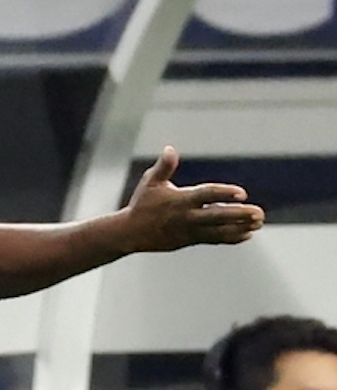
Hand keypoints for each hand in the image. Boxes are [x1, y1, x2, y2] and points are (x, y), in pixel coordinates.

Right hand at [124, 146, 263, 250]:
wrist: (130, 234)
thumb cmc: (141, 204)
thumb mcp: (150, 183)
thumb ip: (164, 166)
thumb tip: (169, 149)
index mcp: (180, 200)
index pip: (206, 195)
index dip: (224, 193)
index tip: (242, 194)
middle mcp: (187, 217)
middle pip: (217, 216)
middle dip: (239, 215)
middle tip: (259, 213)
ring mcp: (190, 231)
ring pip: (219, 230)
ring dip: (240, 227)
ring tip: (259, 223)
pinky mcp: (190, 240)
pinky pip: (214, 239)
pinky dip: (231, 237)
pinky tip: (247, 234)